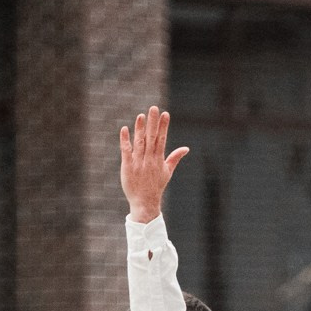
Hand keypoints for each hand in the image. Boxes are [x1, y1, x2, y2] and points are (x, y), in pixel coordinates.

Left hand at [119, 106, 188, 224]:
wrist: (144, 202)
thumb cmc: (156, 186)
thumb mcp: (167, 172)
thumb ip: (175, 158)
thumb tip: (186, 148)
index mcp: (159, 160)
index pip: (162, 139)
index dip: (163, 126)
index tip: (165, 114)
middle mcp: (149, 160)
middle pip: (151, 138)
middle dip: (153, 123)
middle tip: (154, 108)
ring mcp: (138, 162)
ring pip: (139, 142)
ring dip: (140, 128)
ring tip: (141, 115)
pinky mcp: (127, 166)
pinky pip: (126, 151)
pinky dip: (125, 140)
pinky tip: (125, 129)